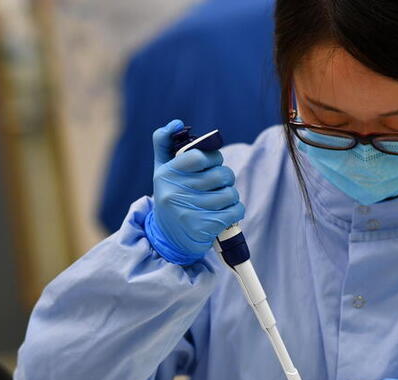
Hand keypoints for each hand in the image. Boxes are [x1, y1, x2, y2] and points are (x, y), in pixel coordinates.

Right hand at [144, 120, 244, 264]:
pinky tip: (226, 212)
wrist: (168, 238)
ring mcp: (189, 212)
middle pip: (220, 175)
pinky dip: (236, 211)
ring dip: (232, 195)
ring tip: (222, 199)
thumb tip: (176, 123)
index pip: (199, 156)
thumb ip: (164, 143)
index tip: (212, 163)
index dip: (213, 158)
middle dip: (226, 177)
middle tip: (220, 183)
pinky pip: (235, 211)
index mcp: (166, 174)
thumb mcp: (161, 170)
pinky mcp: (204, 228)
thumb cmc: (170, 196)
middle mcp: (175, 192)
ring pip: (230, 194)